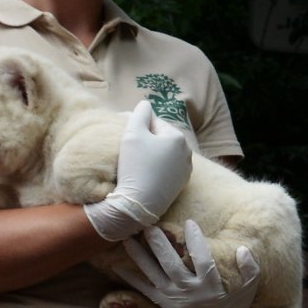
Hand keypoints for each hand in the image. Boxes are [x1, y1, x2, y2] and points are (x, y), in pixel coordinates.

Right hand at [84, 101, 192, 241]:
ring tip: (133, 158)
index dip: (136, 124)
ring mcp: (185, 170)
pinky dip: (155, 167)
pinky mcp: (180, 185)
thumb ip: (139, 114)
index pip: (154, 122)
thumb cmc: (136, 165)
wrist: (140, 203)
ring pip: (163, 153)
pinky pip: (165, 169)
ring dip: (150, 152)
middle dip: (145, 137)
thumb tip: (145, 104)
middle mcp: (187, 152)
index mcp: (178, 137)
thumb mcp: (133, 133)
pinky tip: (143, 171)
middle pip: (161, 138)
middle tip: (125, 144)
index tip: (121, 130)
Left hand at [119, 220, 261, 307]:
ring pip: (154, 275)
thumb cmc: (236, 303)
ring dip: (140, 257)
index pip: (203, 259)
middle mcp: (191, 293)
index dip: (195, 240)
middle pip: (172, 265)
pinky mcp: (165, 305)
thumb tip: (243, 249)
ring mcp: (175, 299)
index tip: (189, 222)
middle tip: (148, 226)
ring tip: (128, 239)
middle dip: (159, 245)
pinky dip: (131, 279)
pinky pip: (145, 290)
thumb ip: (250, 268)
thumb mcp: (250, 287)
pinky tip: (117, 266)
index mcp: (211, 286)